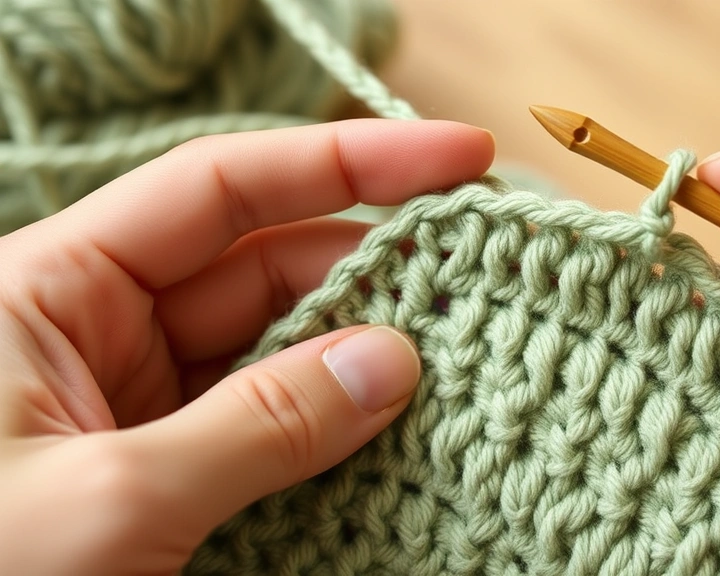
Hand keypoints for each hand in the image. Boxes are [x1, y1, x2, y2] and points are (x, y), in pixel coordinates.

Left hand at [0, 120, 493, 574]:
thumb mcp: (111, 499)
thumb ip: (259, 424)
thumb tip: (391, 361)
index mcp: (53, 289)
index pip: (221, 188)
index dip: (347, 162)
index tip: (457, 156)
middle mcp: (100, 331)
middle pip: (266, 265)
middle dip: (371, 272)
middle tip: (477, 283)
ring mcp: (141, 402)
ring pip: (277, 350)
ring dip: (362, 359)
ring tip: (457, 361)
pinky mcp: (169, 467)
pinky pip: (269, 424)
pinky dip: (333, 428)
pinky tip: (398, 431)